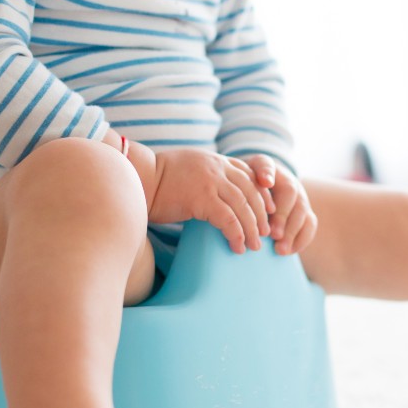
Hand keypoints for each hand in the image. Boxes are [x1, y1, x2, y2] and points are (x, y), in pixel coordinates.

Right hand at [148, 148, 269, 253]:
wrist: (135, 178)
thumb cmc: (158, 181)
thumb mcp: (189, 171)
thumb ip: (208, 178)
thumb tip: (220, 199)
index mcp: (216, 160)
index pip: (250, 174)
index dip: (263, 194)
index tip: (271, 210)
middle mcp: (216, 167)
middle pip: (251, 191)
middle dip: (262, 214)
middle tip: (266, 233)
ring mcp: (210, 181)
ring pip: (243, 206)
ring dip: (252, 228)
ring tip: (255, 246)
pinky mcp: (201, 198)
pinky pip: (228, 219)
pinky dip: (236, 234)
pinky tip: (237, 246)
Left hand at [244, 155, 315, 255]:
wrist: (260, 189)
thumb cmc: (243, 189)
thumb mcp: (236, 182)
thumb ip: (235, 184)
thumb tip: (231, 196)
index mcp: (266, 168)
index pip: (266, 165)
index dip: (267, 173)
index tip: (266, 183)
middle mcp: (286, 180)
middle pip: (290, 191)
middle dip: (281, 214)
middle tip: (272, 234)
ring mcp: (298, 196)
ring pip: (302, 210)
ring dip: (291, 231)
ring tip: (279, 249)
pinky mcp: (305, 212)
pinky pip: (309, 224)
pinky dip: (300, 239)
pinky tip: (287, 251)